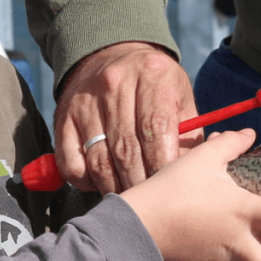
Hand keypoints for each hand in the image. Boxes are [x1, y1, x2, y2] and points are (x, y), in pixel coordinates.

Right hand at [54, 42, 201, 193]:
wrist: (110, 55)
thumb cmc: (154, 86)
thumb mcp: (180, 96)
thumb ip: (190, 134)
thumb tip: (196, 175)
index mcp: (152, 76)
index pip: (156, 130)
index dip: (163, 166)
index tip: (172, 190)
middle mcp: (115, 85)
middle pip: (126, 150)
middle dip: (142, 185)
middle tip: (153, 205)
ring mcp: (85, 102)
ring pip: (99, 161)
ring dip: (116, 189)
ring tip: (131, 200)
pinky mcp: (63, 118)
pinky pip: (72, 163)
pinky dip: (87, 183)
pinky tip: (102, 183)